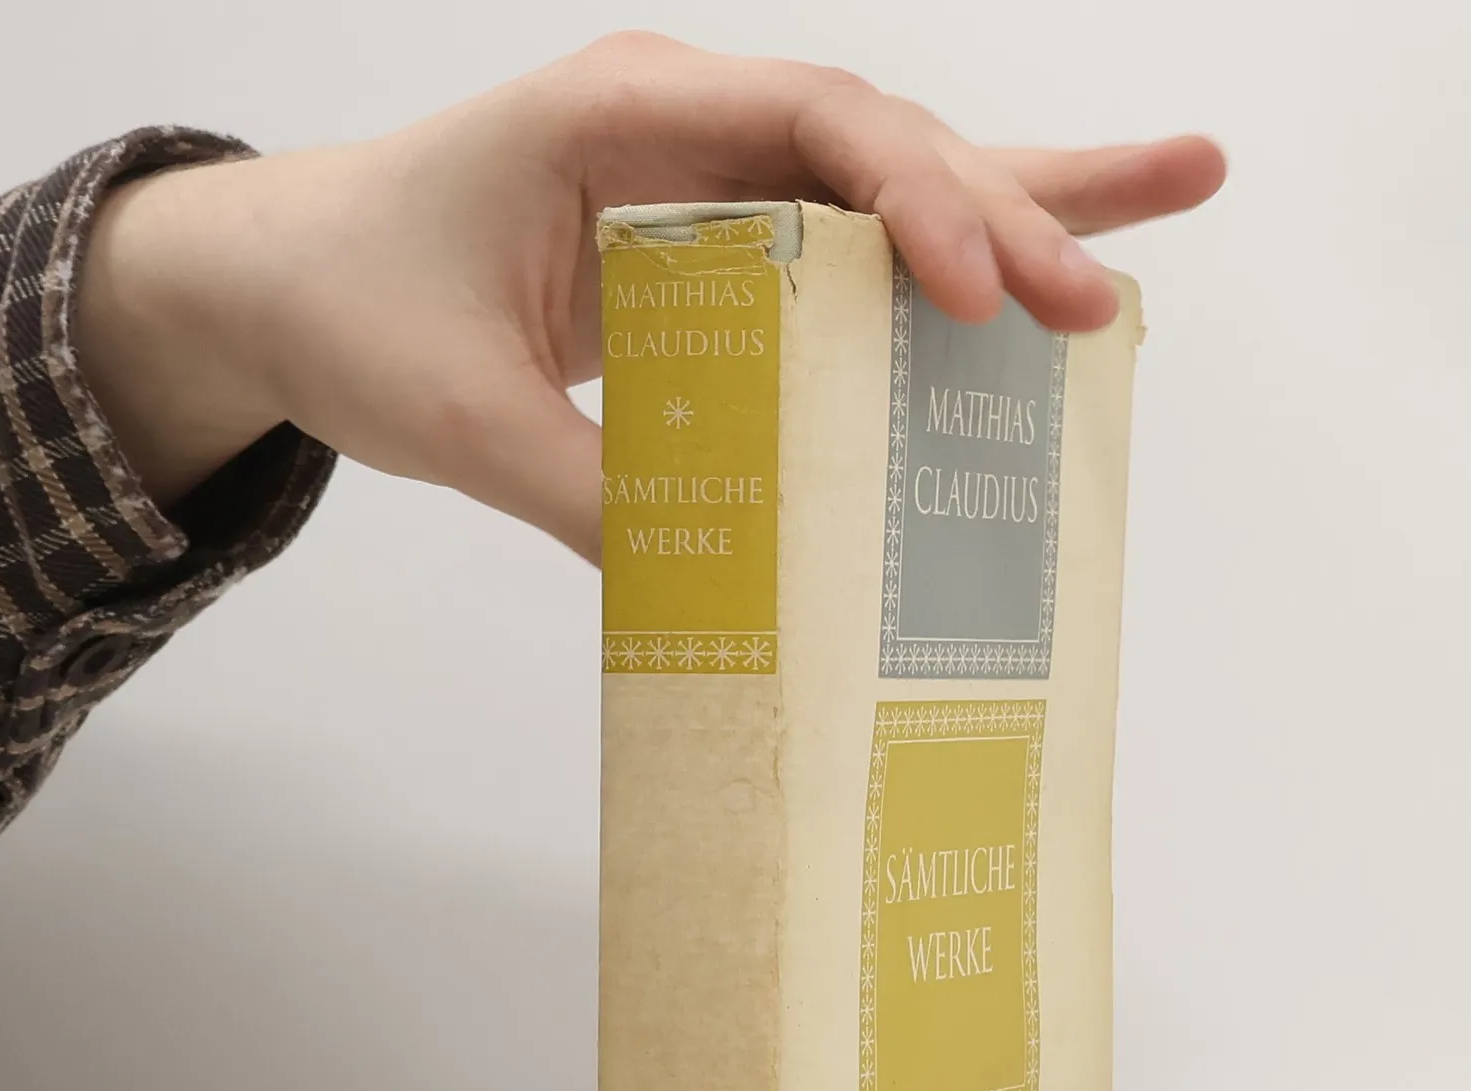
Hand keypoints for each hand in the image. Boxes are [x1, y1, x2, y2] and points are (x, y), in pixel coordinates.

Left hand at [77, 33, 1225, 562]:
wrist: (286, 280)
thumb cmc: (355, 306)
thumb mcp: (459, 415)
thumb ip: (588, 492)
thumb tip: (722, 595)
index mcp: (618, 114)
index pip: (807, 126)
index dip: (911, 198)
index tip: (972, 294)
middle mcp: (689, 120)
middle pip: (887, 145)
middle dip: (1009, 213)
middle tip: (1108, 299)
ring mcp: (716, 171)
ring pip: (901, 172)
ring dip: (1034, 194)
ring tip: (1183, 182)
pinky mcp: (724, 237)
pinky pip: (858, 237)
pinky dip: (959, 250)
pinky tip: (1058, 263)